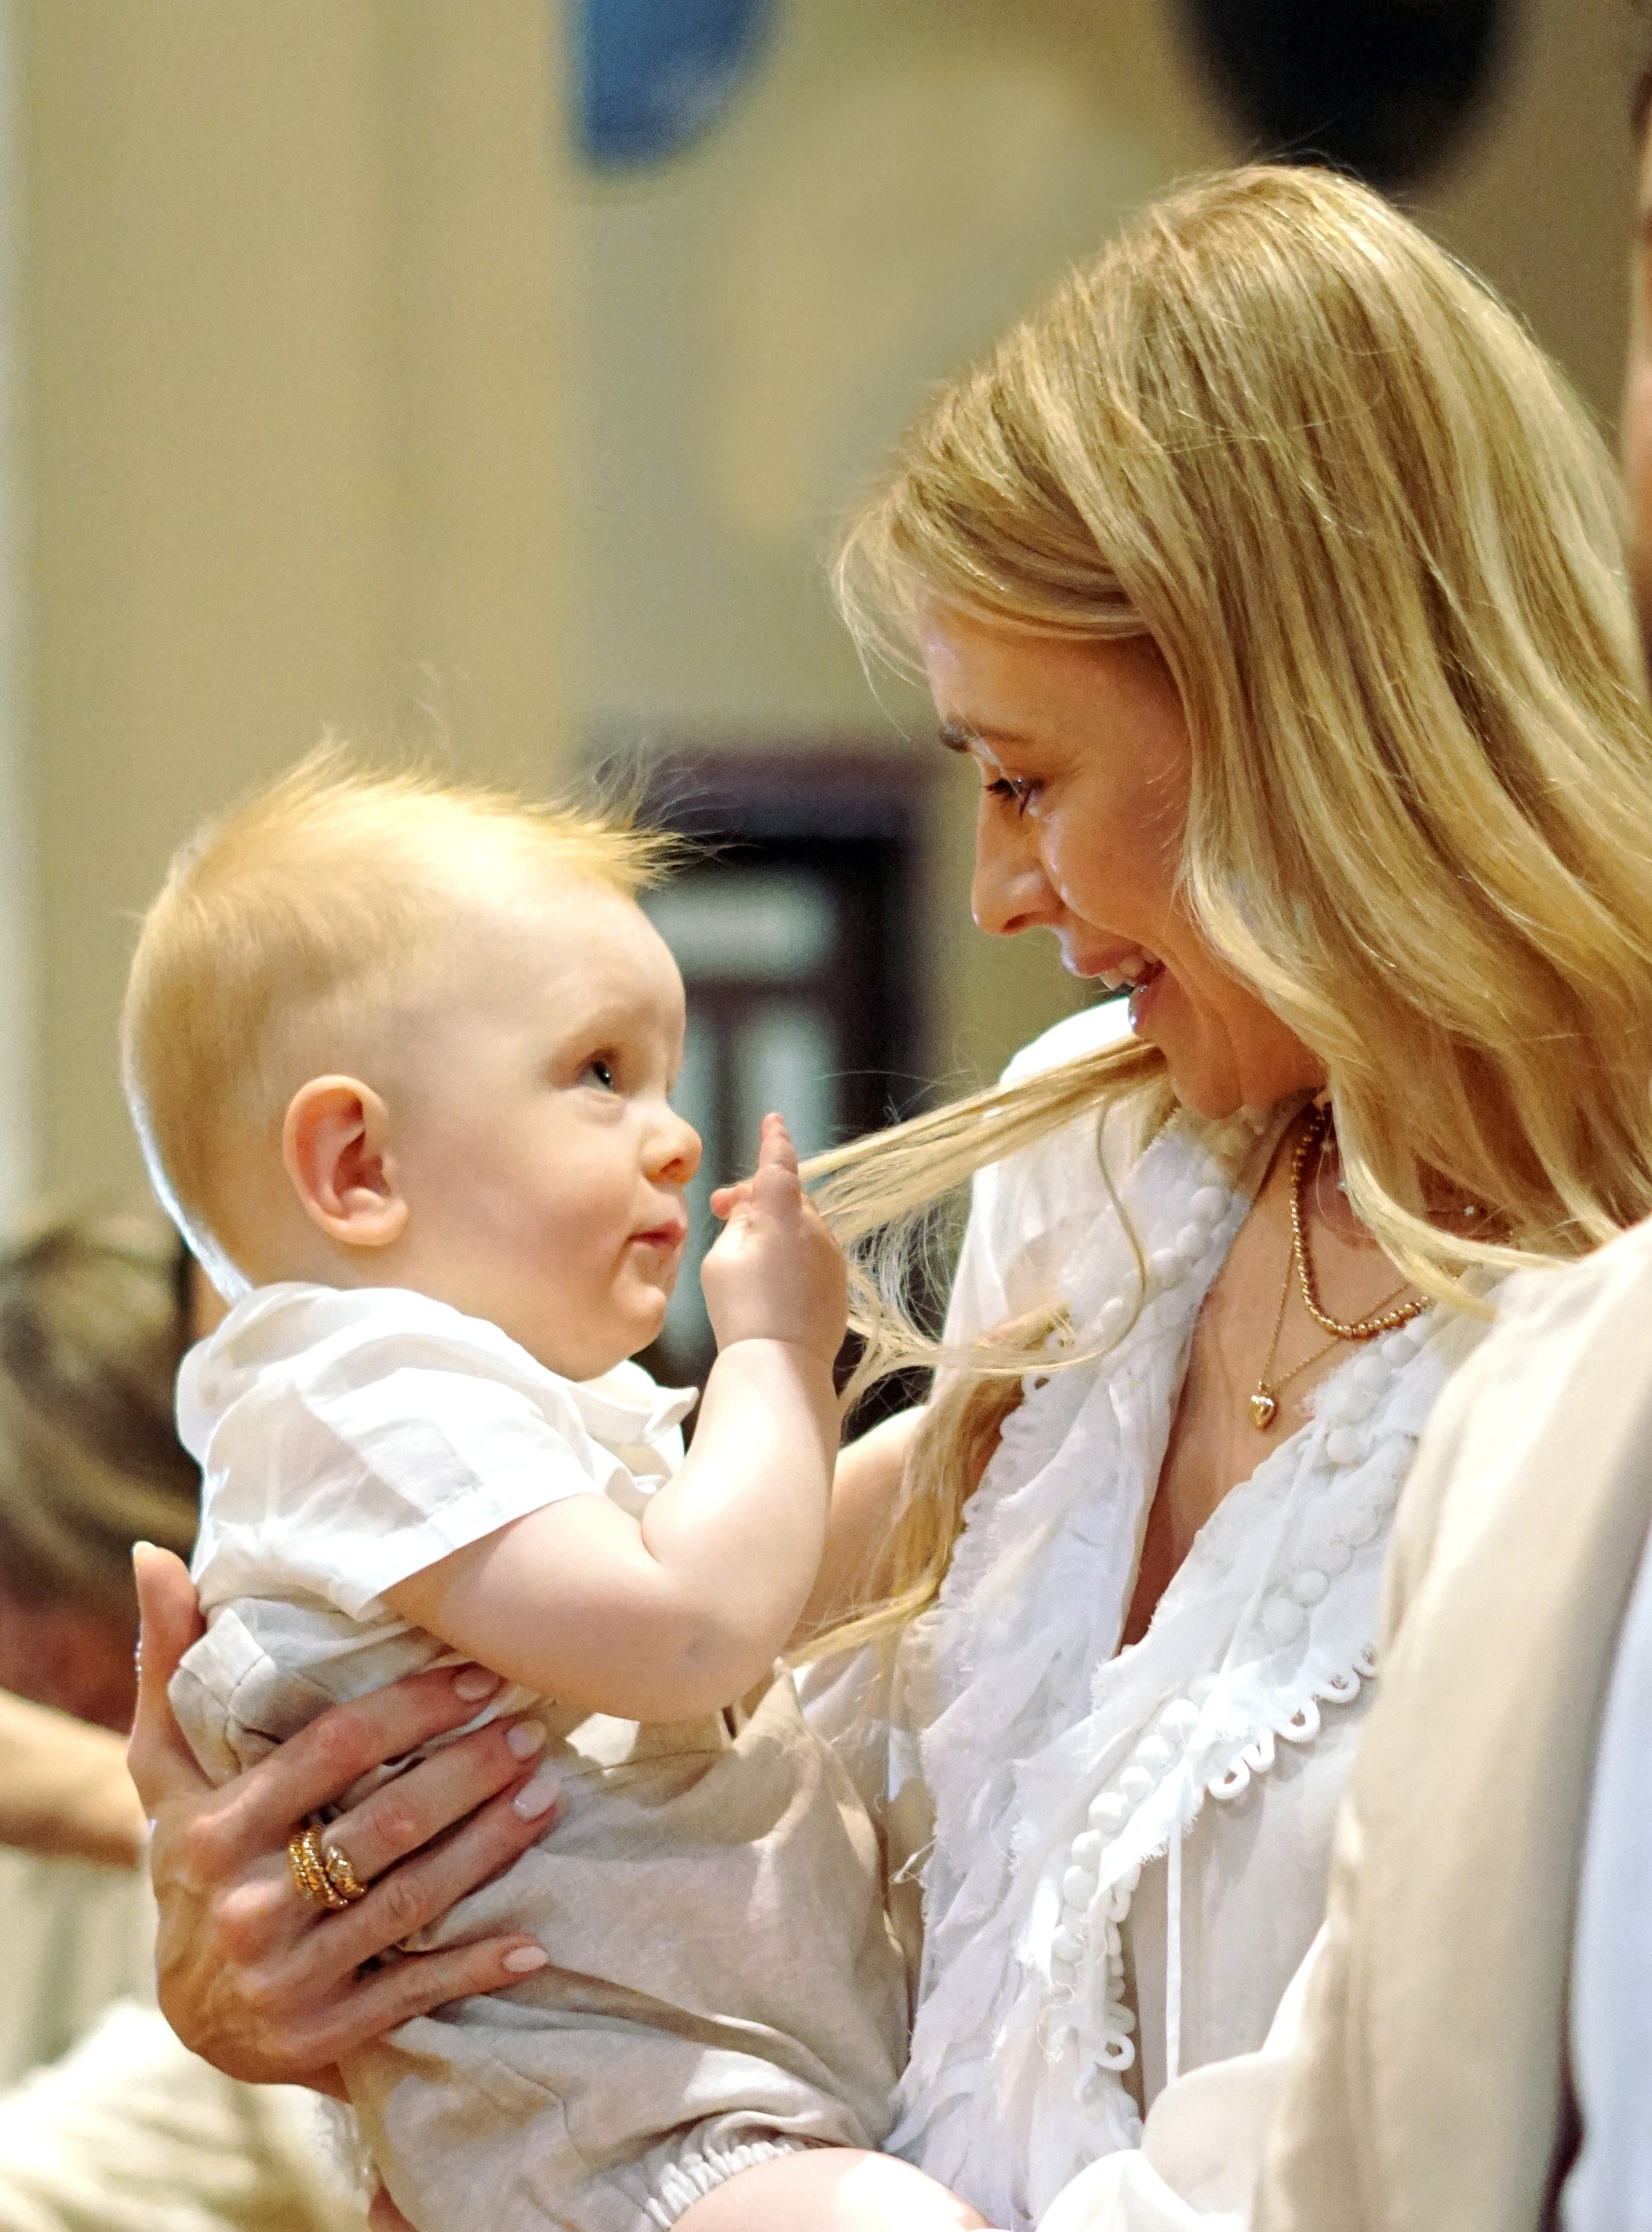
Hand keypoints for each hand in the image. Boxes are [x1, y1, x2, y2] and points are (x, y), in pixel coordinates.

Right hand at [129, 1544, 560, 2090]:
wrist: (186, 2011)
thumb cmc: (192, 1859)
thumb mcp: (166, 1769)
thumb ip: (168, 1663)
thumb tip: (154, 1555)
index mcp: (213, 1831)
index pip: (331, 1750)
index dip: (412, 1708)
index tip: (479, 1677)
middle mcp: (246, 1906)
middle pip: (385, 1823)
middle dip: (469, 1772)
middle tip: (532, 1729)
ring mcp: (287, 1976)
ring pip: (412, 1899)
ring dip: (491, 1847)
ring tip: (548, 1795)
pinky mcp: (322, 2036)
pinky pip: (413, 1993)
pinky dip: (475, 1966)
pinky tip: (532, 1941)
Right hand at [704, 1114, 847, 1367]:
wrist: (781, 1364)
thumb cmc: (741, 1308)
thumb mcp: (722, 1257)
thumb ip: (738, 1223)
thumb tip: (752, 1210)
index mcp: (783, 1213)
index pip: (778, 1164)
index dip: (774, 1141)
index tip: (773, 1120)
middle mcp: (815, 1228)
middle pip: (788, 1198)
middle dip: (758, 1199)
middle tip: (723, 1211)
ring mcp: (832, 1257)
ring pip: (802, 1227)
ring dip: (777, 1230)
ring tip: (745, 1256)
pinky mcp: (839, 1284)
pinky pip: (813, 1256)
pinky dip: (793, 1256)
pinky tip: (772, 1285)